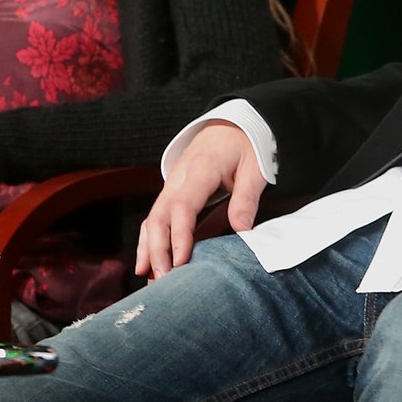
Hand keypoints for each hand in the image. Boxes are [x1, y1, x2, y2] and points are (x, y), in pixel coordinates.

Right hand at [138, 120, 264, 279]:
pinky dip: (149, 239)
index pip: (183, 207)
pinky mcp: (172, 191)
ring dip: (148, 247)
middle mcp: (179, 178)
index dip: (180, 236)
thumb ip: (247, 199)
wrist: (234, 123)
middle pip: (160, 215)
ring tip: (147, 277)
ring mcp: (172, 184)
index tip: (181, 262)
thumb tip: (243, 231)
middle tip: (162, 279)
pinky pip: (156, 216)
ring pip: (152, 217)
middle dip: (157, 249)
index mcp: (200, 170)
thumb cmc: (247, 145)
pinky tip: (146, 262)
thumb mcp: (255, 168)